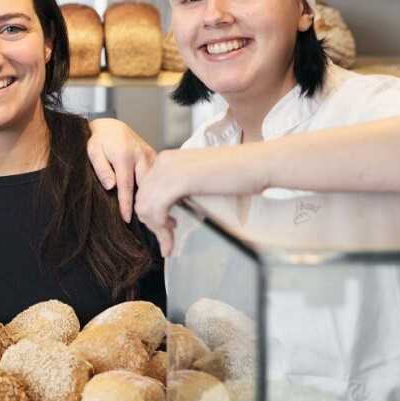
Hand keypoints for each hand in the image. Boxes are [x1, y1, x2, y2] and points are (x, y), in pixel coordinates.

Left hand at [87, 118, 155, 221]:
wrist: (110, 126)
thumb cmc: (98, 141)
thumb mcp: (93, 152)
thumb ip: (101, 169)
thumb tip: (110, 186)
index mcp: (124, 156)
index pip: (127, 187)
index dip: (127, 205)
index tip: (127, 219)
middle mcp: (140, 155)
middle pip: (145, 185)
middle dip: (143, 203)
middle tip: (141, 220)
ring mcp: (149, 154)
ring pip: (153, 180)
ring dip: (151, 195)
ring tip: (146, 211)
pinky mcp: (153, 155)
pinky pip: (156, 173)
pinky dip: (155, 185)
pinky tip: (151, 196)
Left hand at [135, 146, 266, 255]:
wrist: (256, 164)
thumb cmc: (236, 175)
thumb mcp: (198, 181)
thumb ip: (179, 191)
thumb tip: (167, 214)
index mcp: (166, 160)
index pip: (145, 191)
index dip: (152, 214)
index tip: (166, 230)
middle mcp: (163, 161)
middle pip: (142, 200)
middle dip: (153, 225)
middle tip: (168, 241)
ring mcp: (169, 169)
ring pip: (146, 207)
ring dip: (158, 230)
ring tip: (171, 240)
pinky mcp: (178, 180)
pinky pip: (156, 209)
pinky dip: (162, 226)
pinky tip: (174, 230)